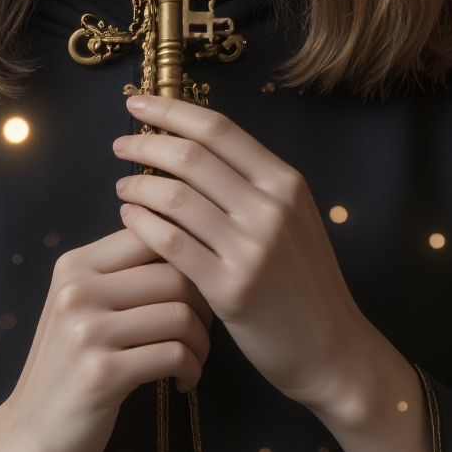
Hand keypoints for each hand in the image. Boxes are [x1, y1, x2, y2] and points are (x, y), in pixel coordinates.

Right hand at [0, 229, 210, 451]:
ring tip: (193, 361)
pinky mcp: (102, 373)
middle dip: (204, 306)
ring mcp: (86, 332)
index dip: (189, 261)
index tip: (195, 293)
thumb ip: (121, 275)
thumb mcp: (81, 309)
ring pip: (181, 314)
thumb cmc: (67, 370)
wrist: (28, 437)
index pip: (152, 234)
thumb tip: (186, 243)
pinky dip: (192, 370)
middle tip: (202, 334)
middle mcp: (77, 290)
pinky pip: (175, 354)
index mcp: (74, 266)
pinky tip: (182, 382)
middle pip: (176, 274)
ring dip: (202, 343)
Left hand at [113, 95, 372, 419]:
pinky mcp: (230, 288)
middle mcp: (271, 208)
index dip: (171, 110)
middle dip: (146, 144)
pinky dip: (141, 224)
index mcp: (285, 183)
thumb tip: (192, 147)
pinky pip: (170, 243)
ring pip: (175, 197)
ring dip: (138, 185)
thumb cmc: (304, 282)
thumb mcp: (293, 220)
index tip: (139, 102)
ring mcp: (251, 249)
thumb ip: (252, 185)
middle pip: (191, 157)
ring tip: (122, 186)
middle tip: (120, 144)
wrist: (331, 349)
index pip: (218, 128)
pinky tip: (128, 219)